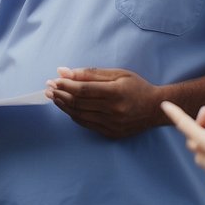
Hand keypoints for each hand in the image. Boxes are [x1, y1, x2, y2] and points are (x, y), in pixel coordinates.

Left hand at [45, 67, 160, 138]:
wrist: (155, 108)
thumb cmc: (136, 87)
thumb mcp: (117, 74)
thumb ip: (90, 73)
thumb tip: (64, 71)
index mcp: (116, 93)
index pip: (83, 90)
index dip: (66, 85)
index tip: (53, 80)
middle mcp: (113, 110)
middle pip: (79, 103)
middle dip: (60, 94)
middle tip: (48, 88)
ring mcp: (112, 124)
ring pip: (79, 115)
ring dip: (63, 105)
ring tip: (54, 96)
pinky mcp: (110, 133)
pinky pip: (86, 124)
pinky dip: (73, 115)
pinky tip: (67, 107)